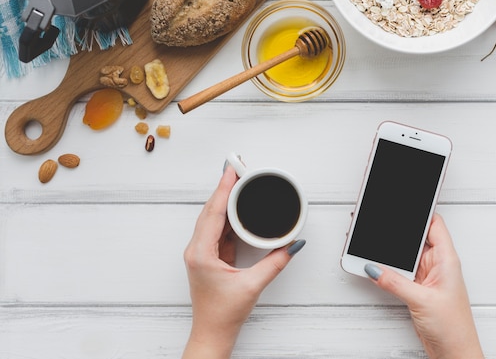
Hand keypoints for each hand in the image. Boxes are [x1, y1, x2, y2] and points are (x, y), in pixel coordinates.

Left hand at [182, 164, 304, 358]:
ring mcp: (201, 252)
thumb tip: (292, 245)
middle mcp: (197, 249)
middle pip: (210, 210)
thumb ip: (275, 263)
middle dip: (224, 188)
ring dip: (225, 200)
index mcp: (201, 253)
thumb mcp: (252, 285)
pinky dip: (228, 215)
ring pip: (212, 218)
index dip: (223, 190)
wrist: (212, 332)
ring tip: (239, 183)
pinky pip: (217, 228)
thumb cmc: (223, 313)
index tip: (231, 171)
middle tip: (237, 169)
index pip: (213, 213)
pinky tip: (238, 207)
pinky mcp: (209, 256)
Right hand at [364, 214, 482, 358]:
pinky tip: (374, 266)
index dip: (419, 212)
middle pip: (415, 238)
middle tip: (377, 221)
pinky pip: (400, 272)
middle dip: (397, 231)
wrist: (455, 354)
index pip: (434, 224)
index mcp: (446, 260)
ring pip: (405, 255)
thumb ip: (395, 282)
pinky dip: (387, 268)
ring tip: (370, 242)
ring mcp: (426, 277)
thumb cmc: (454, 329)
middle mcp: (437, 265)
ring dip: (390, 252)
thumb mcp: (422, 300)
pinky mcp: (417, 289)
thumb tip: (374, 267)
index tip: (403, 203)